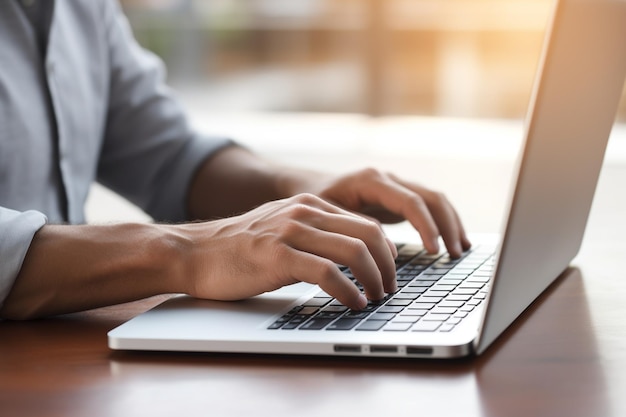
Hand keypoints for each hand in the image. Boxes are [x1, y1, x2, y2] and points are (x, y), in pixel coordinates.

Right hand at [177, 193, 397, 309]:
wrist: (194, 253)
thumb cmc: (237, 250)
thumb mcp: (279, 229)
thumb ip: (311, 233)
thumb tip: (345, 254)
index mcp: (308, 205)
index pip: (364, 223)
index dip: (385, 250)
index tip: (389, 272)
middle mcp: (304, 212)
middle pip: (368, 234)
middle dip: (388, 265)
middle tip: (390, 289)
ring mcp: (291, 232)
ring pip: (354, 250)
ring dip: (374, 279)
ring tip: (375, 298)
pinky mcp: (278, 256)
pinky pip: (328, 273)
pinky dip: (347, 291)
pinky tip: (351, 303)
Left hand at [306, 168, 471, 257]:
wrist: (305, 188)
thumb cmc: (312, 202)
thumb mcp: (328, 215)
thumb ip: (356, 228)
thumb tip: (388, 250)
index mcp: (371, 181)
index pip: (410, 201)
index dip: (425, 226)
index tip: (434, 250)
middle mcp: (387, 180)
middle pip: (430, 197)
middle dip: (446, 225)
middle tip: (455, 254)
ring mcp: (394, 187)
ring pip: (433, 200)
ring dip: (450, 224)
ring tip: (459, 251)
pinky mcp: (396, 199)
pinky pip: (427, 208)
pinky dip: (441, 223)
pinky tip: (451, 242)